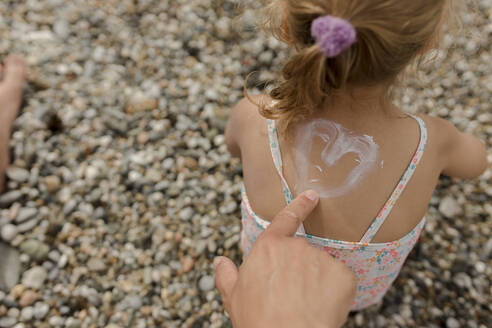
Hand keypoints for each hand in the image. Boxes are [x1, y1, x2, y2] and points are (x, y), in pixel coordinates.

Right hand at [214, 190, 356, 327]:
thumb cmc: (258, 320)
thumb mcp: (233, 297)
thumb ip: (226, 275)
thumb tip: (220, 262)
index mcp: (269, 247)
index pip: (286, 218)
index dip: (300, 205)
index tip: (312, 196)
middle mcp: (296, 247)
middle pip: (303, 253)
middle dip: (301, 271)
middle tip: (292, 295)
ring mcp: (321, 259)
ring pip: (323, 268)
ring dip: (318, 282)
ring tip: (306, 305)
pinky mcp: (343, 275)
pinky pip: (341, 281)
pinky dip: (336, 293)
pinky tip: (323, 308)